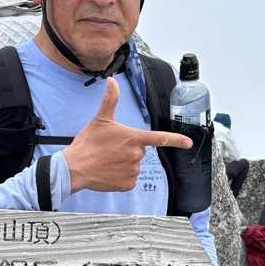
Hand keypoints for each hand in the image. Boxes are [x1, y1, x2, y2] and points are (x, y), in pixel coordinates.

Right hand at [63, 78, 191, 192]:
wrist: (75, 168)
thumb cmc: (87, 143)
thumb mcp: (100, 119)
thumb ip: (110, 100)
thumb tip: (112, 81)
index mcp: (133, 138)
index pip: (160, 138)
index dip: (176, 140)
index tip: (189, 143)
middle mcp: (136, 155)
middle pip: (138, 151)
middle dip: (127, 150)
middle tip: (109, 149)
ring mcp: (133, 171)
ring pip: (133, 166)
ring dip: (123, 163)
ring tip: (106, 161)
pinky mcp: (127, 184)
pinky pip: (129, 179)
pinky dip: (120, 177)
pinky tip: (108, 172)